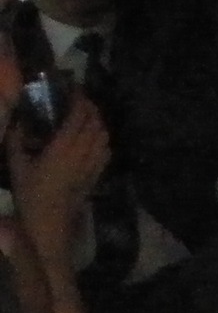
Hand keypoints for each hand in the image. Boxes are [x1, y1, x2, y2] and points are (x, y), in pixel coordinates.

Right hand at [7, 93, 109, 259]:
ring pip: (104, 135)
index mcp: (64, 147)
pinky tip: (93, 138)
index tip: (74, 89)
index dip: (79, 100)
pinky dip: (102, 138)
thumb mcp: (17, 165)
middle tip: (79, 99)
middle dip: (90, 107)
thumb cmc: (31, 194)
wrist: (51, 223)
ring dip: (98, 122)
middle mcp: (83, 152)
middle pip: (96, 122)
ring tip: (86, 116)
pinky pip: (106, 150)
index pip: (79, 116)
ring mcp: (94, 164)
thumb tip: (17, 121)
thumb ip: (16, 140)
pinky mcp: (98, 174)